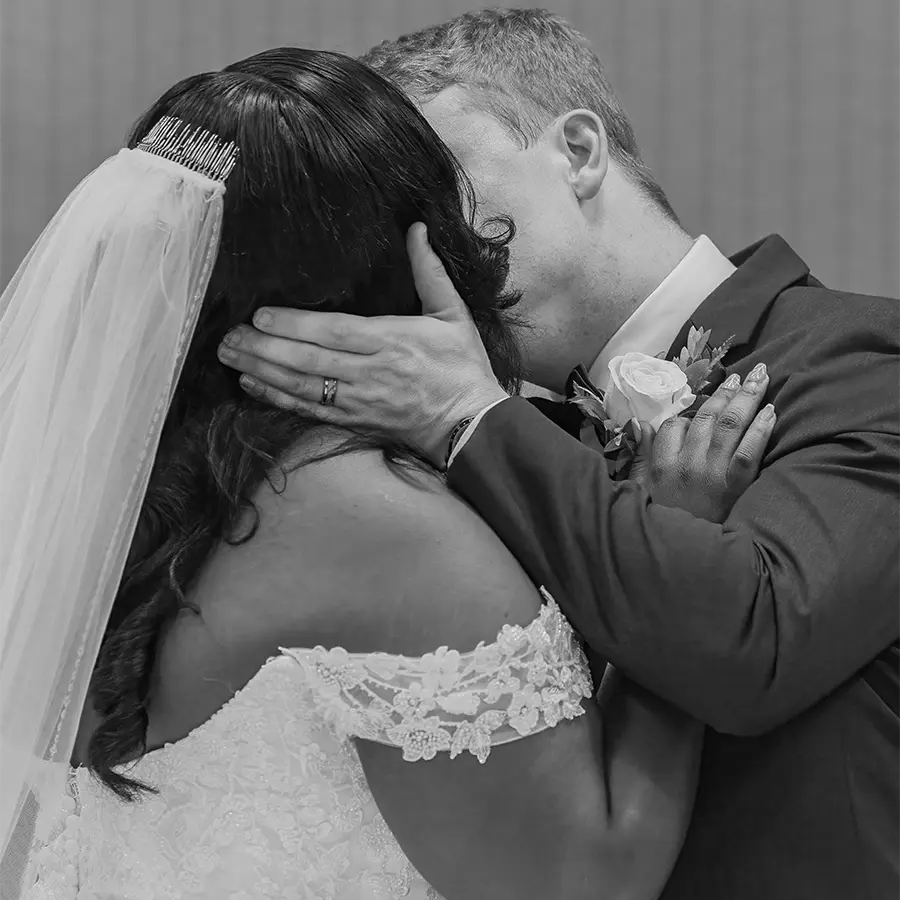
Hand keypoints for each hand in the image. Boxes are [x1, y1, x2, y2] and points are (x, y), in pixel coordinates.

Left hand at [216, 224, 507, 463]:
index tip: (261, 315)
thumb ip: (430, 272)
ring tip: (230, 356)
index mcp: (392, 342)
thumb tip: (418, 228)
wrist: (471, 424)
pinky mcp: (355, 422)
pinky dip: (279, 399)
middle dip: (264, 348)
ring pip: (302, 386)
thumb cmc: (462, 366)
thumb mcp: (453, 314)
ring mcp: (360, 401)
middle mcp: (370, 373)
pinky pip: (310, 410)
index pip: (335, 332)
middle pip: (308, 360)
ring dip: (262, 372)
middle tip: (228, 336)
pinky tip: (252, 385)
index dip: (295, 325)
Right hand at [629, 364, 774, 521]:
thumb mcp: (641, 492)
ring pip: (730, 426)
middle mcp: (687, 464)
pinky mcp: (736, 486)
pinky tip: (771, 411)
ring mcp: (712, 473)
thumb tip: (640, 424)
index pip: (673, 426)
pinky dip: (761, 429)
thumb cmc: (666, 524)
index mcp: (662, 465)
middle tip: (745, 374)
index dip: (687, 415)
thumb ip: (641, 457)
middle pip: (707, 418)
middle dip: (727, 392)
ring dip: (746, 398)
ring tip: (760, 378)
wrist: (687, 560)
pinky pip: (750, 451)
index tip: (701, 409)